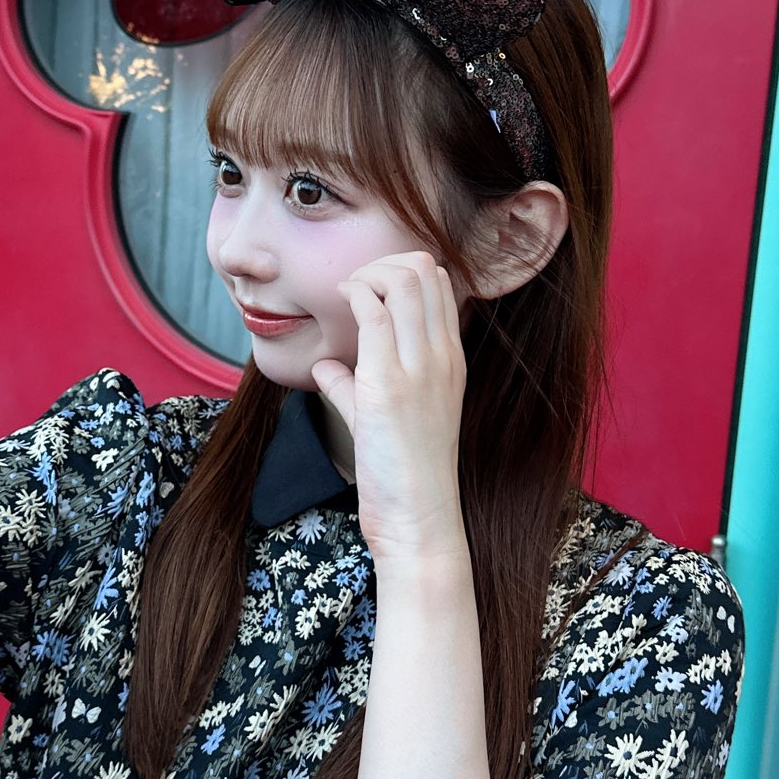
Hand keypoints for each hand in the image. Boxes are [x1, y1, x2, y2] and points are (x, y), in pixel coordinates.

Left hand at [311, 251, 468, 568]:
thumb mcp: (381, 419)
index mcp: (451, 360)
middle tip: (353, 285)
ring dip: (366, 274)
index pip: (441, 284)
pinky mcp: (388, 385)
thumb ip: (355, 386)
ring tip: (345, 294)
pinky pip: (373, 314)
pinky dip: (352, 296)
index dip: (402, 268)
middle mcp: (442, 356)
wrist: (419, 517)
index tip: (368, 287)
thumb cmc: (402, 474)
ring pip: (403, 281)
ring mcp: (420, 368)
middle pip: (425, 270)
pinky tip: (337, 305)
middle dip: (382, 262)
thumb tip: (327, 368)